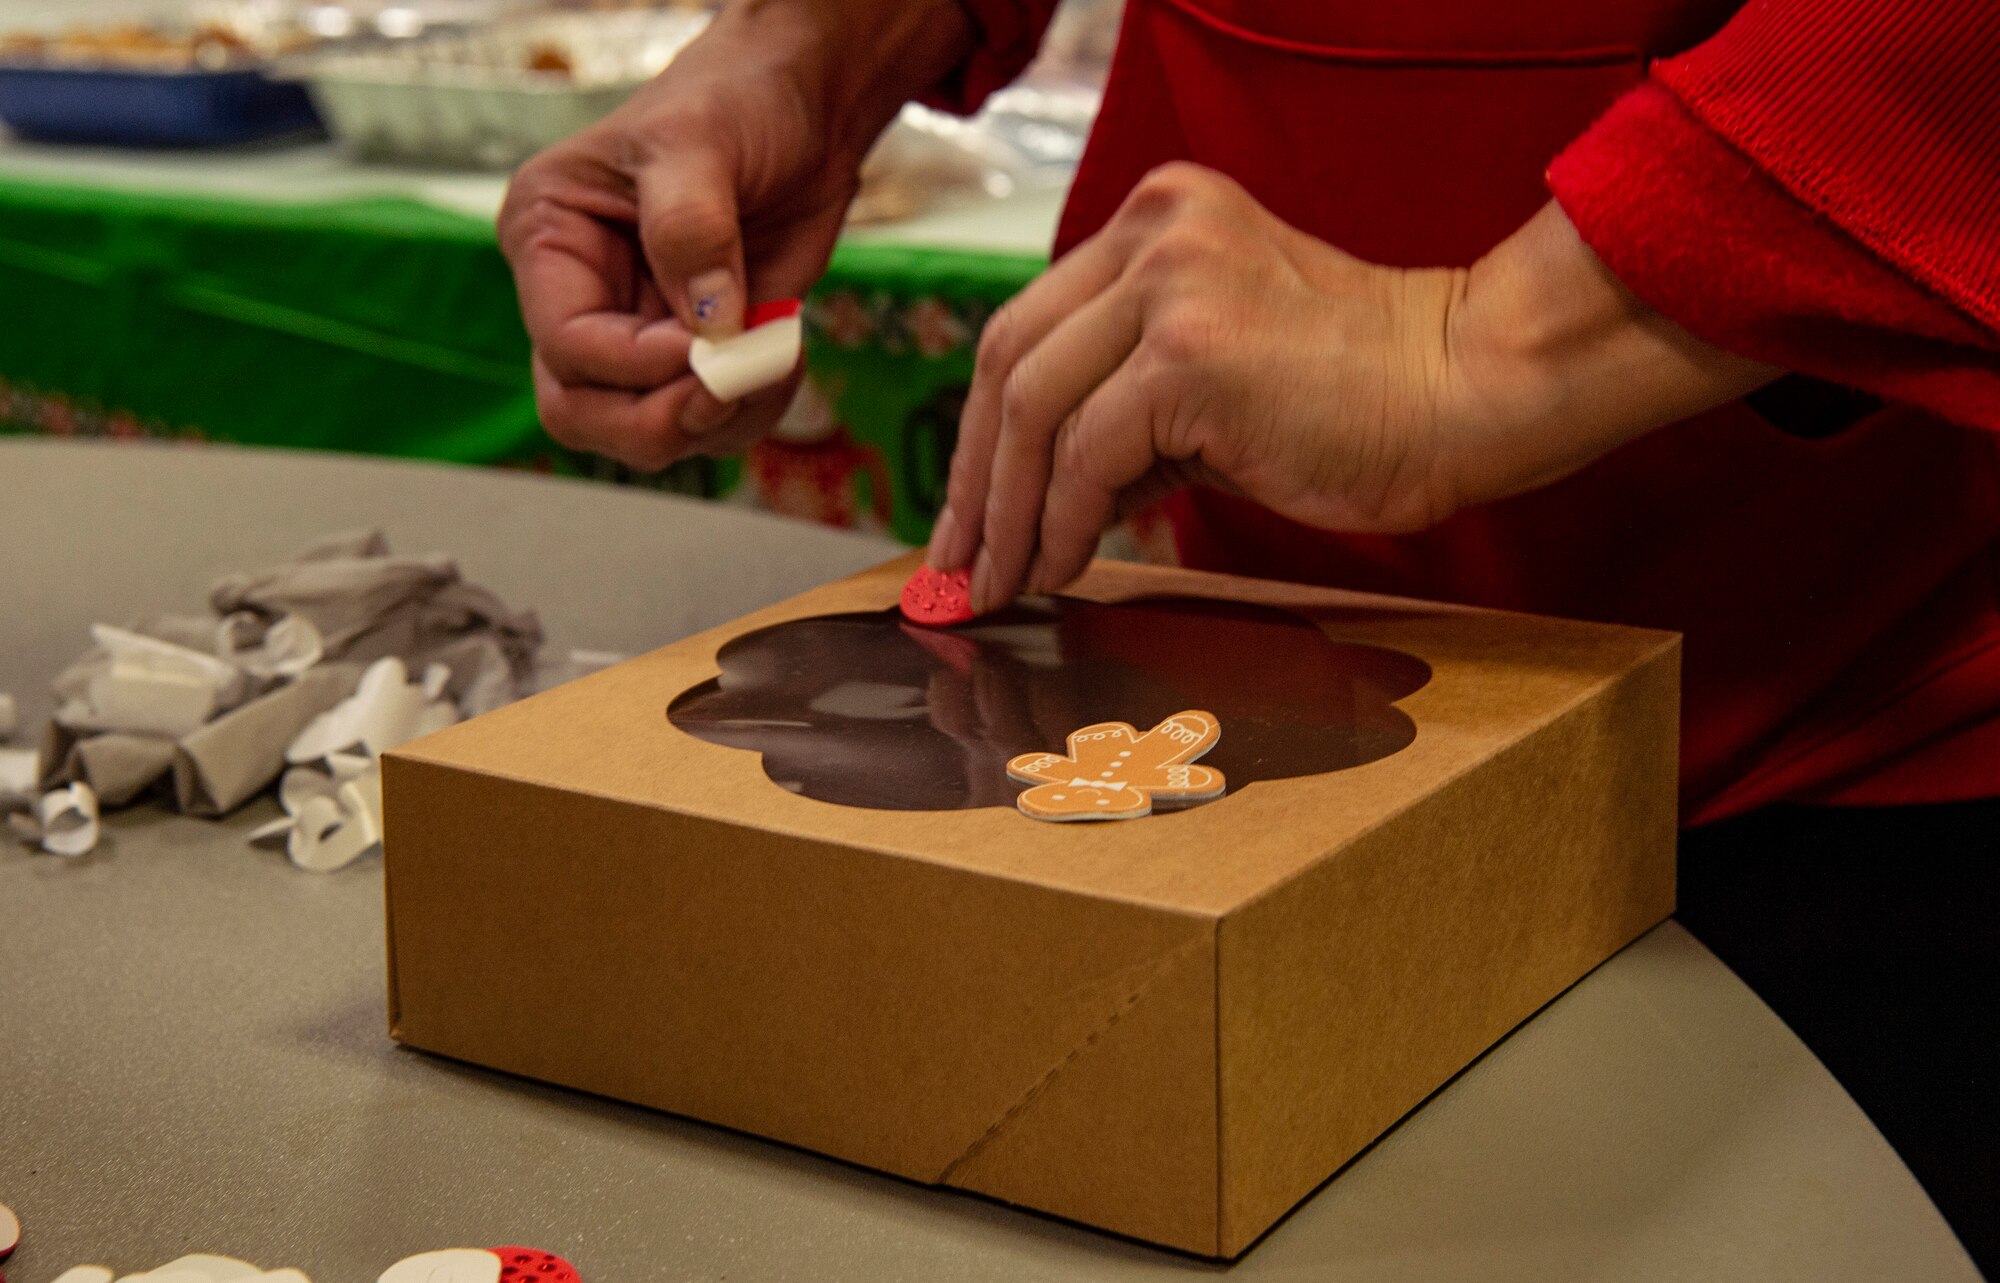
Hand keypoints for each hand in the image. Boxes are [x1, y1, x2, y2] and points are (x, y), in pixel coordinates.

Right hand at [499, 0, 972, 468]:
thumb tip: (705, 324)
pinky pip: (707, 426)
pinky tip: (782, 354)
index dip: (637, 363)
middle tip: (732, 389)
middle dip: (661, 420)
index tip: (707, 341)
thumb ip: (691, 228)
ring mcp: (635, 337)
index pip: (567, 343)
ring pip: (645, 436)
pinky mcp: (692, 360)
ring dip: (719, 418)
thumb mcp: (700, 142)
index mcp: (548, 238)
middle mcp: (579, 298)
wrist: (801, 111)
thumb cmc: (733, 101)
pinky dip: (751, 411)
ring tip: (775, 352)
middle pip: (580, 414)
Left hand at [928, 163, 1778, 612]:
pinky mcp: (1190, 352)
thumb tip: (1025, 495)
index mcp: (1155, 217)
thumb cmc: (1354, 398)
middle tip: (960, 567)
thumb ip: (1123, 399)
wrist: (1466, 390)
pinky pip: (1086, 454)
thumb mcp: (1213, 372)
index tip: (967, 515)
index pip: (1028, 327)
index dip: (982, 432)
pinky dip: (1060, 523)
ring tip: (1001, 585)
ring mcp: (1170, 282)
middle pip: (1009, 360)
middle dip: (973, 480)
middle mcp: (1153, 230)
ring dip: (1005, 514)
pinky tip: (1062, 568)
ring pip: (1034, 409)